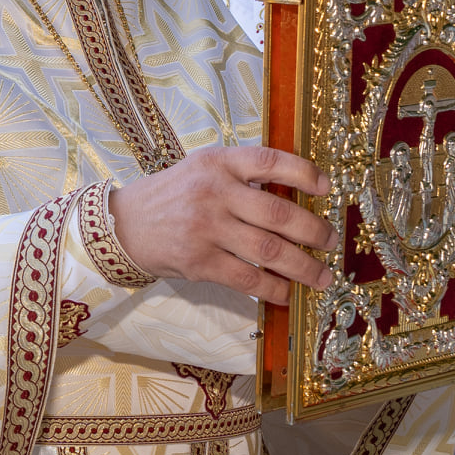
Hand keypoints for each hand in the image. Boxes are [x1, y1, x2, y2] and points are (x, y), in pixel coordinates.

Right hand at [110, 146, 336, 305]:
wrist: (123, 224)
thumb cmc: (173, 196)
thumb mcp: (203, 168)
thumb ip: (242, 175)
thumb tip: (296, 196)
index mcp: (219, 163)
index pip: (271, 161)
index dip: (304, 174)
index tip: (327, 188)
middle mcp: (214, 192)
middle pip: (279, 214)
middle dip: (313, 231)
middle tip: (330, 241)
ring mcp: (207, 228)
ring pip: (269, 250)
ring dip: (303, 267)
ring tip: (322, 276)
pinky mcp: (199, 262)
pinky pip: (247, 278)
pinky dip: (273, 288)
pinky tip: (288, 293)